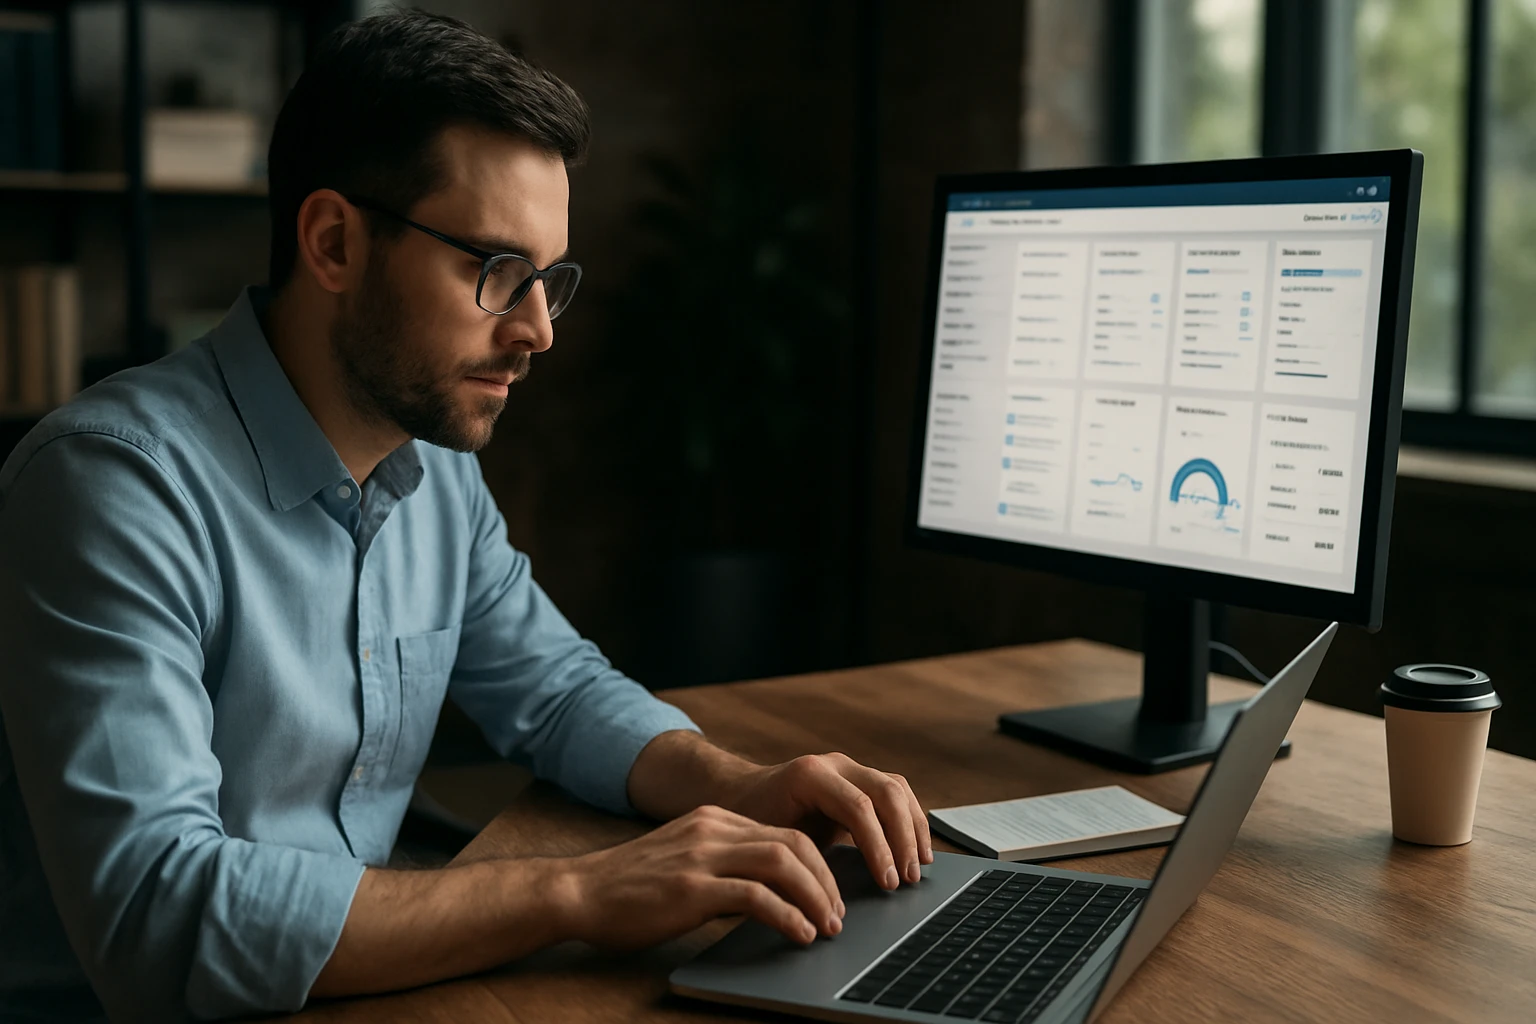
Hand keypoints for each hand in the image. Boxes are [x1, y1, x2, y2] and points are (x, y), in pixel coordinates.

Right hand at [558, 804, 845, 949]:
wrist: (578, 892)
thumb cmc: (630, 887)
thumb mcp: (685, 861)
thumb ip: (725, 866)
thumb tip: (773, 895)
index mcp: (714, 819)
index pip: (784, 832)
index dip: (818, 865)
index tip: (832, 895)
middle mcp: (713, 829)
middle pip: (792, 844)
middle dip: (826, 881)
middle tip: (839, 914)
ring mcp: (702, 856)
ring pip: (782, 863)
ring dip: (815, 897)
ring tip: (827, 927)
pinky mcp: (691, 887)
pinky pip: (755, 896)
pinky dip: (787, 916)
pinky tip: (798, 934)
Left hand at [721, 752, 933, 891]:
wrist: (740, 794)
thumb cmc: (751, 822)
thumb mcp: (769, 842)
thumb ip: (798, 863)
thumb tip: (825, 904)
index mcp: (809, 775)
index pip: (858, 807)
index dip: (878, 847)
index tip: (887, 883)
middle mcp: (834, 764)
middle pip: (886, 793)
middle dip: (902, 839)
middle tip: (907, 880)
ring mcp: (849, 768)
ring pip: (897, 789)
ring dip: (913, 829)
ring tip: (918, 868)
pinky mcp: (859, 778)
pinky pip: (896, 792)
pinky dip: (911, 820)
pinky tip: (917, 849)